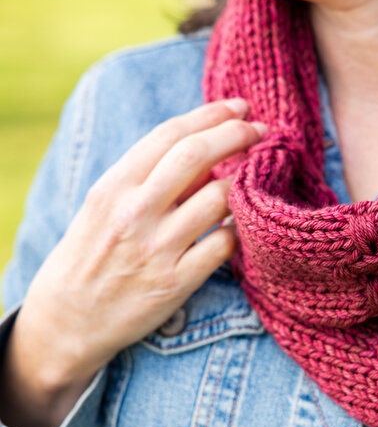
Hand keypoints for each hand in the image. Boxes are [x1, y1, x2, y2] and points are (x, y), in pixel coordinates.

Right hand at [12, 98, 265, 405]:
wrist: (67, 320)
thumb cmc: (92, 253)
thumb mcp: (104, 206)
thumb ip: (148, 177)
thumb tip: (207, 144)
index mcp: (113, 187)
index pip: (170, 134)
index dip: (211, 114)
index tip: (239, 106)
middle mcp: (134, 213)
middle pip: (198, 156)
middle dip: (237, 134)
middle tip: (261, 130)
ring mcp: (157, 249)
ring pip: (219, 198)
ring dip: (245, 182)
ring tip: (255, 177)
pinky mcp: (177, 283)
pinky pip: (226, 245)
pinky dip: (242, 228)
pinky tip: (245, 222)